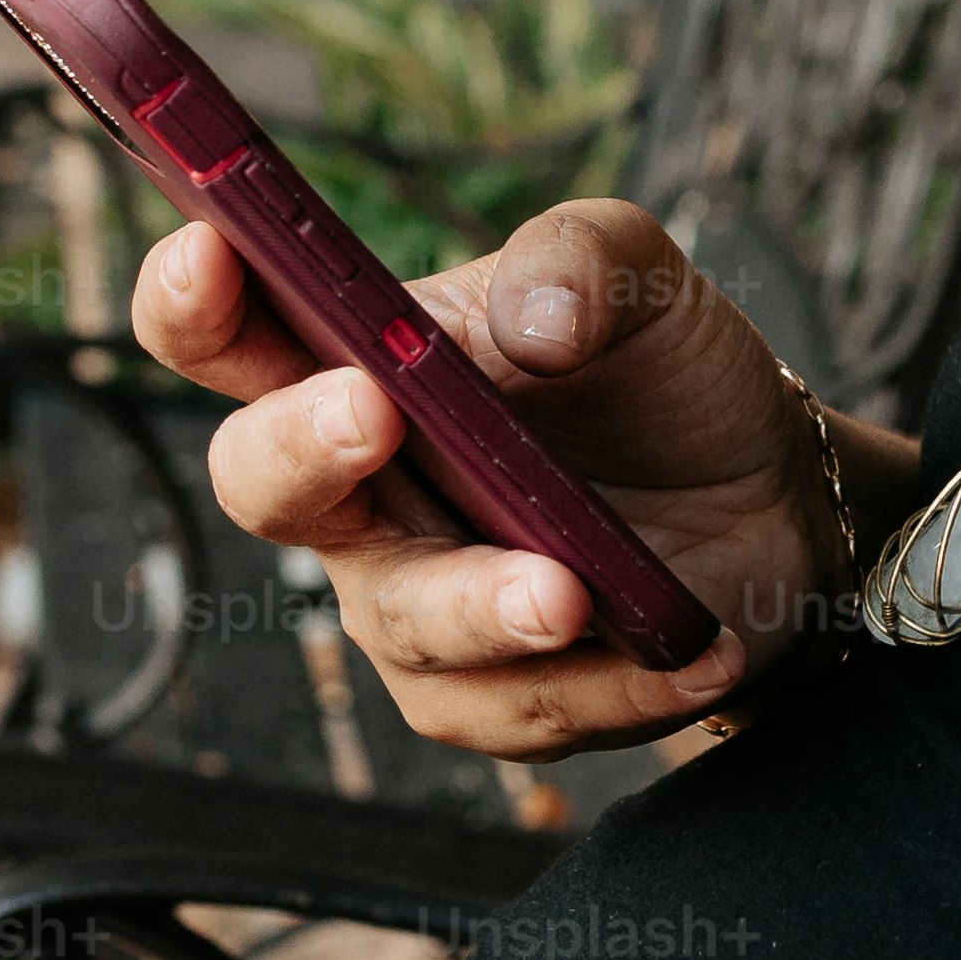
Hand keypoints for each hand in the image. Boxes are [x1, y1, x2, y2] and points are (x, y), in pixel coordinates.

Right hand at [128, 195, 882, 758]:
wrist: (769, 496)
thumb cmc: (660, 375)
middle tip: (373, 412)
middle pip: (265, 482)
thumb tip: (535, 323)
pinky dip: (620, 681)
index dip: (191, 300)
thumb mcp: (641, 276)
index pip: (230, 332)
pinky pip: (524, 708)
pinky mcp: (488, 694)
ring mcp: (411, 599)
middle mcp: (355, 490)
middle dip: (304, 447)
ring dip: (489, 606)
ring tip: (574, 591)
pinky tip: (698, 648)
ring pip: (409, 621)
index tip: (208, 252)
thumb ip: (582, 259)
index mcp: (355, 363)